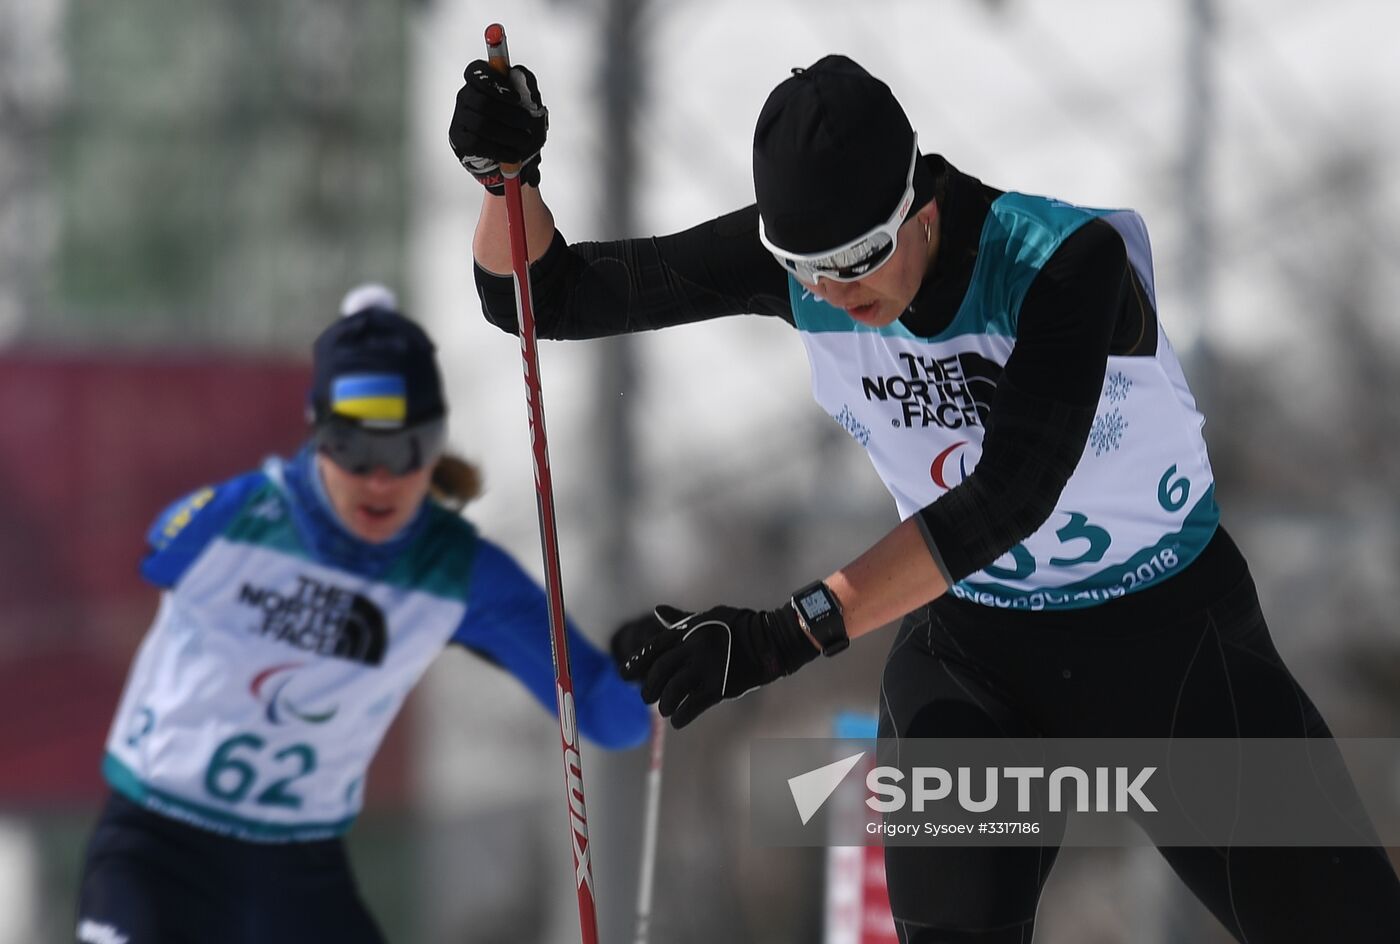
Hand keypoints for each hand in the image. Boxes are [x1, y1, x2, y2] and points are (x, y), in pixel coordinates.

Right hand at [448, 60, 546, 194]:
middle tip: (527, 123)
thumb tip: (520, 73)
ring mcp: (460, 119)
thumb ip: (527, 84)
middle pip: (482, 102)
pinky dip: (500, 150)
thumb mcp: (529, 101)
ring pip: (481, 125)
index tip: (516, 97)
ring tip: (524, 140)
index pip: (475, 71)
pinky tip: (513, 154)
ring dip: (508, 134)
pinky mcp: (460, 140)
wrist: (511, 152)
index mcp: (480, 82)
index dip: (495, 82)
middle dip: (509, 114)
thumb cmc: (518, 122)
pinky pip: (478, 144)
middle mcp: (466, 97)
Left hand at [619, 604, 818, 728]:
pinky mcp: (720, 687)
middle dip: (649, 688)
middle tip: (646, 698)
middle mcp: (694, 649)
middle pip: (660, 672)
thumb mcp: (707, 617)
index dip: (637, 662)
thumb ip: (680, 620)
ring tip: (665, 710)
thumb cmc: (738, 626)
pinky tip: (678, 721)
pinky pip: (692, 706)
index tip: (624, 675)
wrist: (769, 639)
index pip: (654, 648)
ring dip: (665, 704)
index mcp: (689, 632)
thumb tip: (657, 610)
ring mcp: (707, 668)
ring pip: (673, 691)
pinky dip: (681, 717)